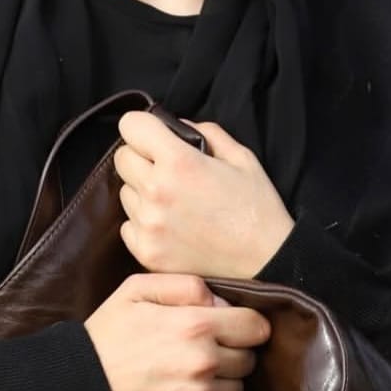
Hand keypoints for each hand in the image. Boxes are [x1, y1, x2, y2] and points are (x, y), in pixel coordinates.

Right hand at [84, 273, 270, 390]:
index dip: (246, 324)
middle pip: (249, 358)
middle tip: (202, 350)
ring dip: (221, 380)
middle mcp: (204, 363)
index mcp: (195, 325)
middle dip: (232, 352)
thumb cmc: (108, 334)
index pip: (256, 327)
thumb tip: (221, 302)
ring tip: (189, 373)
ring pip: (238, 388)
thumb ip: (185, 285)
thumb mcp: (136, 290)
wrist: (78, 388)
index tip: (232, 327)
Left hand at [114, 111, 294, 281]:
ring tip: (175, 203)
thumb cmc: (257, 209)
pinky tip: (172, 226)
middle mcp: (156, 192)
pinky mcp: (146, 252)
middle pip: (122, 158)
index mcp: (179, 162)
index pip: (130, 125)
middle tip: (169, 170)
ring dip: (142, 191)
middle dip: (141, 157)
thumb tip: (175, 126)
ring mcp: (148, 226)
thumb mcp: (241, 157)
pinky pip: (128, 225)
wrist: (268, 264)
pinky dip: (143, 222)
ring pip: (125, 192)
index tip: (155, 136)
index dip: (143, 127)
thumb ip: (205, 132)